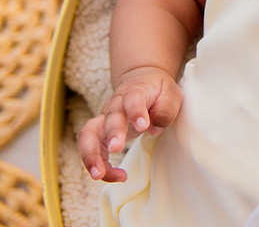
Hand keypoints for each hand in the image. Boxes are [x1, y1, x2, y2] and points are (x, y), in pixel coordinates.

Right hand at [77, 66, 182, 181]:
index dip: (136, 111)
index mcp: (134, 92)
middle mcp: (115, 105)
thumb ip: (165, 109)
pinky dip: (101, 165)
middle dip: (112, 133)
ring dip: (91, 155)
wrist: (140, 81)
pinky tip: (118, 176)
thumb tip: (154, 128)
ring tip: (98, 174)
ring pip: (88, 134)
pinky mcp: (101, 134)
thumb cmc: (157, 90)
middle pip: (109, 117)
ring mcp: (105, 120)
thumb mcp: (170, 94)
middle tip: (116, 148)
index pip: (133, 99)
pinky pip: (93, 150)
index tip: (143, 125)